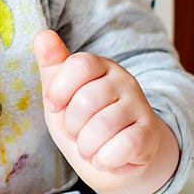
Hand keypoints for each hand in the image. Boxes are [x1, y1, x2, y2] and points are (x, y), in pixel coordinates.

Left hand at [34, 29, 178, 193]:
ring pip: (103, 126)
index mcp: (99, 65)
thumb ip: (51, 64)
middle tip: (76, 132)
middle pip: (87, 100)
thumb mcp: (60, 92)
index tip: (53, 106)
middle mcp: (124, 80)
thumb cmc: (82, 118)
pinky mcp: (149, 134)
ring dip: (86, 146)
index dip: (59, 89)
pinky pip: (123, 147)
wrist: (113, 155)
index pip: (79, 65)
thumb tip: (43, 34)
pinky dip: (104, 159)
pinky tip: (103, 158)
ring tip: (88, 147)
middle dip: (71, 125)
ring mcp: (139, 106)